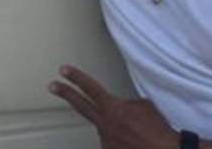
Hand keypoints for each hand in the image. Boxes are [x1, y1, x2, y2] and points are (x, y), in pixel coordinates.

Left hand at [48, 64, 178, 148]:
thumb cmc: (158, 130)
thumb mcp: (145, 106)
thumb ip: (127, 103)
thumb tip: (122, 108)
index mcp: (113, 108)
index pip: (90, 88)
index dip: (76, 77)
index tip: (64, 70)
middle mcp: (104, 124)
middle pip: (81, 105)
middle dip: (66, 93)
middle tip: (53, 86)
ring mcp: (105, 140)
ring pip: (104, 127)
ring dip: (116, 128)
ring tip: (136, 133)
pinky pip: (111, 141)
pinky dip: (120, 140)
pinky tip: (133, 142)